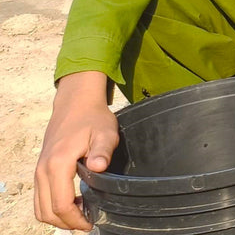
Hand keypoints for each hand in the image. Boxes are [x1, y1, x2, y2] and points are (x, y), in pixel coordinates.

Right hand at [34, 71, 118, 231]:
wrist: (76, 103)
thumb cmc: (93, 118)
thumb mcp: (105, 132)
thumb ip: (102, 151)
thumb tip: (98, 167)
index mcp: (58, 164)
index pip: (61, 204)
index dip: (75, 219)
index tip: (90, 223)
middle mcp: (43, 170)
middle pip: (48, 212)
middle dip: (66, 223)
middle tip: (86, 223)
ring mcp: (38, 170)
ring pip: (39, 208)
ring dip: (57, 217)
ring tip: (79, 215)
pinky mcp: (40, 169)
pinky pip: (39, 198)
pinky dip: (50, 208)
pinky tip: (69, 203)